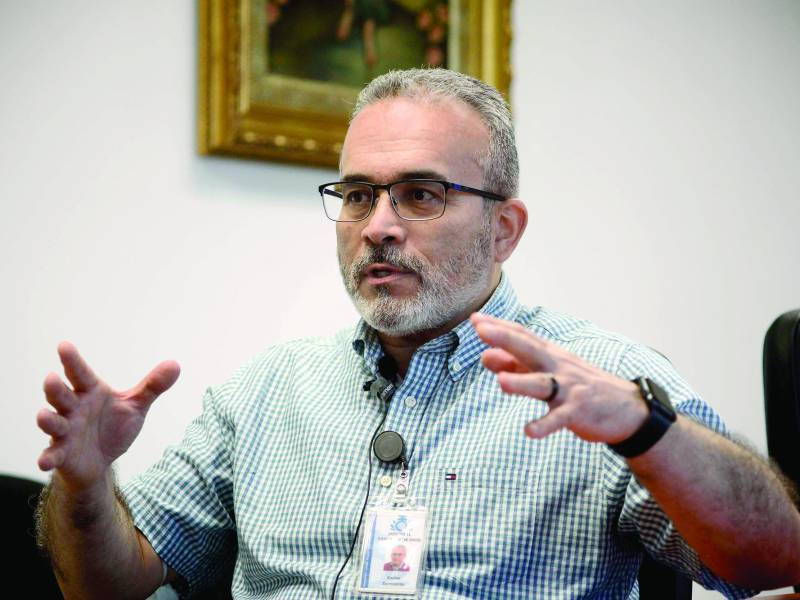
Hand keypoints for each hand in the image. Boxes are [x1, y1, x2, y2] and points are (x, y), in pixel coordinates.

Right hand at [36, 342, 179, 490]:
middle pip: (62, 395)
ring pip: (53, 423)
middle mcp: (73, 408)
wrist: (101, 460)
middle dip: (55, 388)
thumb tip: (176, 364)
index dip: (73, 361)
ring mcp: (65, 431)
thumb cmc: (113, 426)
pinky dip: (48, 457)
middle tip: (51, 378)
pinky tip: (44, 462)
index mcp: (90, 392)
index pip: (81, 373)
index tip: (64, 345)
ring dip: (47, 420)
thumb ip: (152, 386)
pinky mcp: (62, 453)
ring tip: (43, 416)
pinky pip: (53, 454)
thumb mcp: (135, 406)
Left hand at [471, 313, 646, 443]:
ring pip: (542, 383)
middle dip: (505, 338)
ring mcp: (568, 388)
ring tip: (500, 381)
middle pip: (529, 349)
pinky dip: (545, 424)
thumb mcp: (546, 372)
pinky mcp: (578, 411)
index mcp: (549, 355)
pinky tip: (530, 431)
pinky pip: (559, 418)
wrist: (625, 409)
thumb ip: (515, 365)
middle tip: (481, 329)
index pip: (522, 336)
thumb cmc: (579, 386)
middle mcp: (557, 367)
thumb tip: (484, 356)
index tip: (475, 318)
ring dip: (521, 381)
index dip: (499, 327)